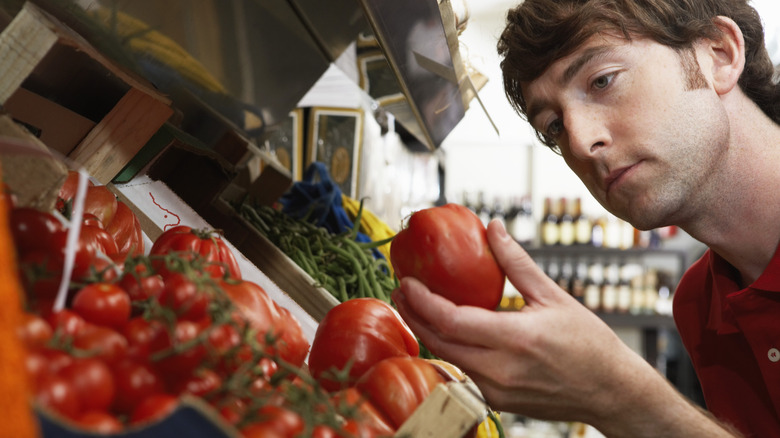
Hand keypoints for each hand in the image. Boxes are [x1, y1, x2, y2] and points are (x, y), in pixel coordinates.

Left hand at [392, 219, 668, 428]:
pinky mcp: (498, 401)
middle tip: (402, 291)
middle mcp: (501, 369)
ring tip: (415, 308)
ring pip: (447, 359)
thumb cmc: (589, 344)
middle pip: (439, 342)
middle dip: (414, 315)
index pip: (451, 320)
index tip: (407, 282)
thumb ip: (516, 262)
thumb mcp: (553, 296)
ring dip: (427, 333)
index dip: (422, 301)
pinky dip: (449, 350)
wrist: (612, 392)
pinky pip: (463, 372)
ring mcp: (498, 390)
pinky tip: (444, 331)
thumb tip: (494, 227)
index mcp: (515, 338)